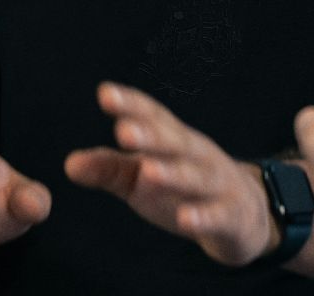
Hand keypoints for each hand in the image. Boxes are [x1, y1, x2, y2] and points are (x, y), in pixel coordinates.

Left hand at [64, 82, 276, 265]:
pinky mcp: (231, 216)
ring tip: (149, 171)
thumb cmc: (182, 188)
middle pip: (173, 142)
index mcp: (173, 140)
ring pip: (195, 176)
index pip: (152, 116)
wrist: (244, 216)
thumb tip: (69, 164)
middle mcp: (196, 155)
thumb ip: (109, 169)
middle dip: (150, 136)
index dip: (131, 105)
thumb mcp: (142, 178)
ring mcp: (217, 184)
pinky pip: (217, 216)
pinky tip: (186, 219)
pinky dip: (203, 217)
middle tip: (123, 131)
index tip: (105, 94)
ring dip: (173, 173)